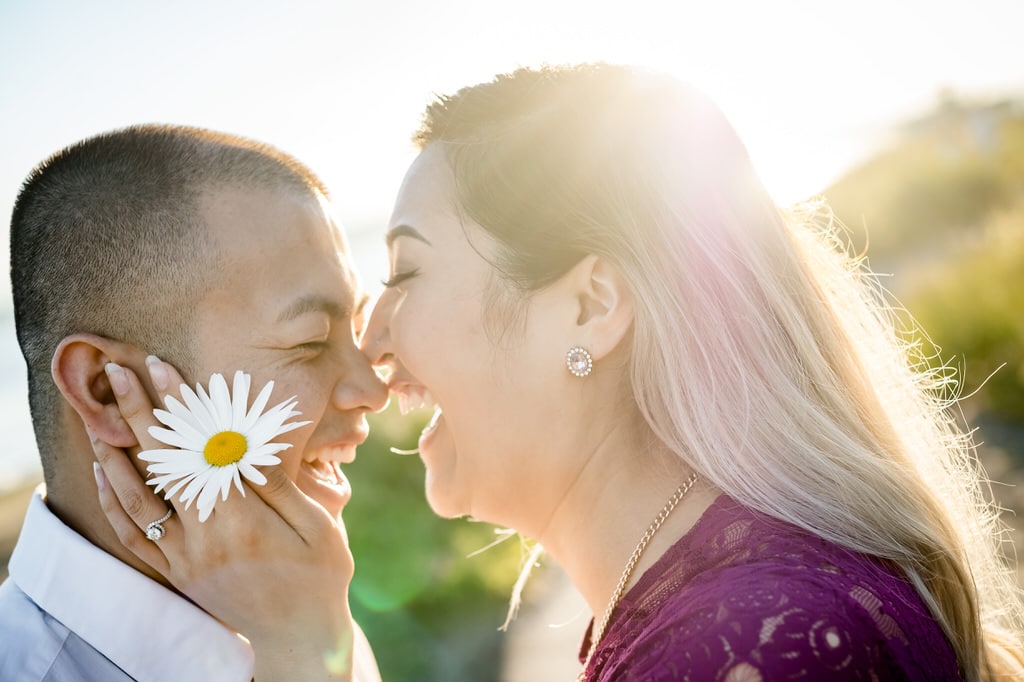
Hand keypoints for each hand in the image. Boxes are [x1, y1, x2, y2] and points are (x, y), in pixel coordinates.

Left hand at [92, 358, 355, 680]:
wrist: (301, 637)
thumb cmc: (321, 577)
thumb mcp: (319, 526)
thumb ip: (283, 486)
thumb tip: (250, 444)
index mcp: (244, 517)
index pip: (199, 447)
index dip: (179, 405)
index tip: (160, 367)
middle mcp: (205, 535)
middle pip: (161, 462)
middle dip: (138, 412)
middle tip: (118, 372)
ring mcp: (185, 557)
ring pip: (136, 497)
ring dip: (115, 452)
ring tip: (99, 416)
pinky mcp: (176, 573)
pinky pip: (133, 536)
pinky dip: (114, 502)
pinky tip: (105, 474)